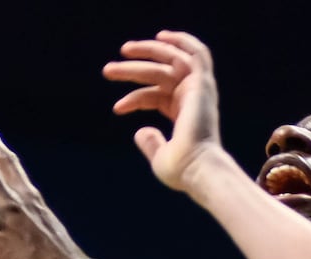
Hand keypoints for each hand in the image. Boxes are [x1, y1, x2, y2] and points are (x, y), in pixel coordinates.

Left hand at [103, 30, 225, 192]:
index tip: (117, 108)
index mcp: (185, 116)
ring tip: (124, 50)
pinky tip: (160, 37)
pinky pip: (196, 54)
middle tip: (108, 70)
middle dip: (133, 70)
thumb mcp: (160, 157)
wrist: (197, 169)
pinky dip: (181, 41)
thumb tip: (140, 132)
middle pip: (160, 75)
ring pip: (172, 61)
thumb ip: (151, 143)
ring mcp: (199, 91)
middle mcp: (193, 100)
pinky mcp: (202, 85)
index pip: (156, 96)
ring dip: (150, 51)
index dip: (135, 99)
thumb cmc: (182, 170)